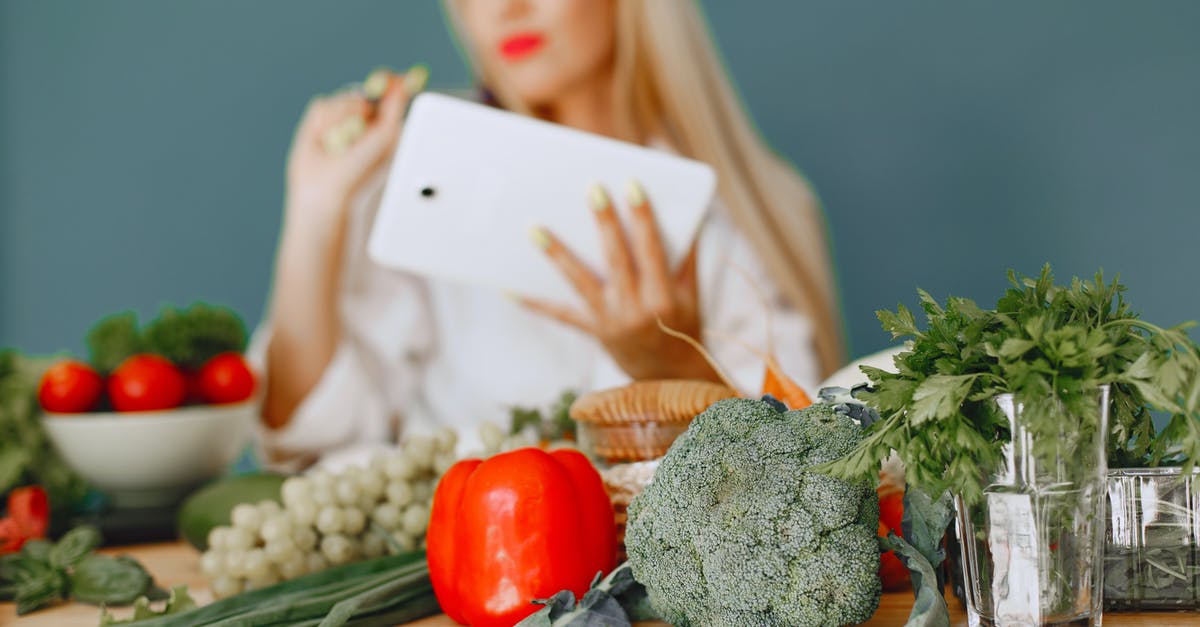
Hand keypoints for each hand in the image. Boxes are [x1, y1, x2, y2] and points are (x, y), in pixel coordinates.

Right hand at [283, 66, 425, 230]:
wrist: (327, 187)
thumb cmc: (361, 168)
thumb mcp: (386, 136)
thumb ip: (394, 107)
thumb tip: (401, 83)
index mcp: (383, 122)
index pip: (388, 92)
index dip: (389, 83)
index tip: (391, 79)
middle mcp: (362, 117)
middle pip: (364, 90)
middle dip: (362, 104)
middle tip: (362, 120)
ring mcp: (340, 117)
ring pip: (342, 98)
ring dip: (342, 119)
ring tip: (342, 142)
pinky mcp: (318, 120)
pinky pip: (322, 104)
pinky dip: (324, 123)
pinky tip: (325, 140)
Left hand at [518, 182, 718, 381]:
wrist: (669, 375)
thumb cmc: (684, 321)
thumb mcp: (691, 292)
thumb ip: (687, 254)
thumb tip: (689, 212)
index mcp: (664, 297)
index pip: (652, 250)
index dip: (643, 218)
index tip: (631, 185)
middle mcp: (636, 310)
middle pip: (616, 259)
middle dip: (604, 223)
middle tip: (591, 189)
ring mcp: (611, 322)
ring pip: (580, 282)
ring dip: (557, 255)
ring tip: (534, 229)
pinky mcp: (593, 331)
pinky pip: (561, 314)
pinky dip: (536, 303)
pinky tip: (509, 289)